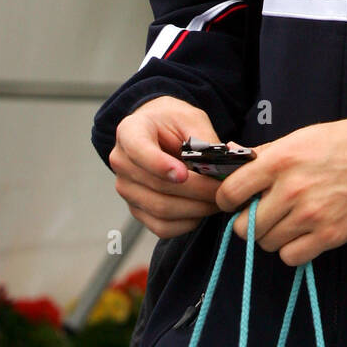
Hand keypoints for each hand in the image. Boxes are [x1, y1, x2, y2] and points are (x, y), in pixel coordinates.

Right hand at [109, 96, 223, 237]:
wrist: (158, 131)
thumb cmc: (173, 122)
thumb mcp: (190, 119)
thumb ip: (204, 140)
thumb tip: (225, 164)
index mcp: (130, 132)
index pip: (139, 150)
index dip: (160, 165)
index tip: (184, 174)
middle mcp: (122, 162)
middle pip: (157, 186)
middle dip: (196, 190)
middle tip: (223, 190)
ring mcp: (127, 189)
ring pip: (161, 209)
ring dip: (196, 208)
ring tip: (219, 199)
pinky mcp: (136, 209)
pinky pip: (161, 227)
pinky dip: (187, 223)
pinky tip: (203, 210)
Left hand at [215, 119, 346, 265]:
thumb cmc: (346, 143)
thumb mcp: (302, 137)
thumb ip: (267, 153)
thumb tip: (233, 156)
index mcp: (281, 159)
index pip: (231, 192)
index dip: (226, 199)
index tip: (234, 201)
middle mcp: (291, 189)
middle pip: (245, 226)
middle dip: (248, 221)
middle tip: (263, 212)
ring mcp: (310, 216)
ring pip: (266, 243)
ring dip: (272, 235)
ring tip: (287, 220)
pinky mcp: (328, 236)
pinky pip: (290, 257)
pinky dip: (292, 249)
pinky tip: (302, 233)